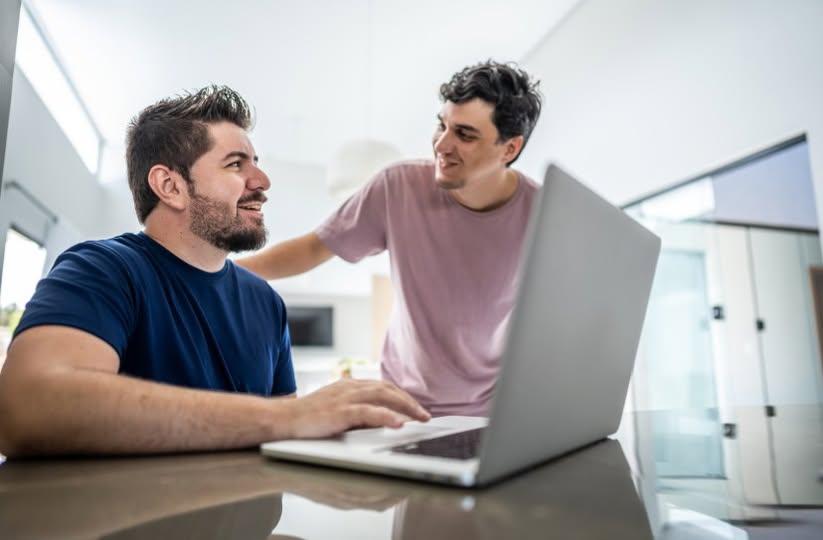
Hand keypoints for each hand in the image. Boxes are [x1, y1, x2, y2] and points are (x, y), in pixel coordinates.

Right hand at [283, 379, 430, 438]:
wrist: (283, 419)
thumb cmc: (307, 417)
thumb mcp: (336, 409)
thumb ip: (357, 411)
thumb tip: (382, 419)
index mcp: (350, 385)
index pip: (383, 387)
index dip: (402, 396)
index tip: (415, 408)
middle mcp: (350, 387)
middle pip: (387, 389)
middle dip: (409, 401)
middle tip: (425, 415)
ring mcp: (345, 398)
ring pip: (383, 396)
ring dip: (405, 406)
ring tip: (420, 418)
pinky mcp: (340, 411)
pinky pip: (368, 412)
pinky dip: (386, 416)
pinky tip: (398, 423)